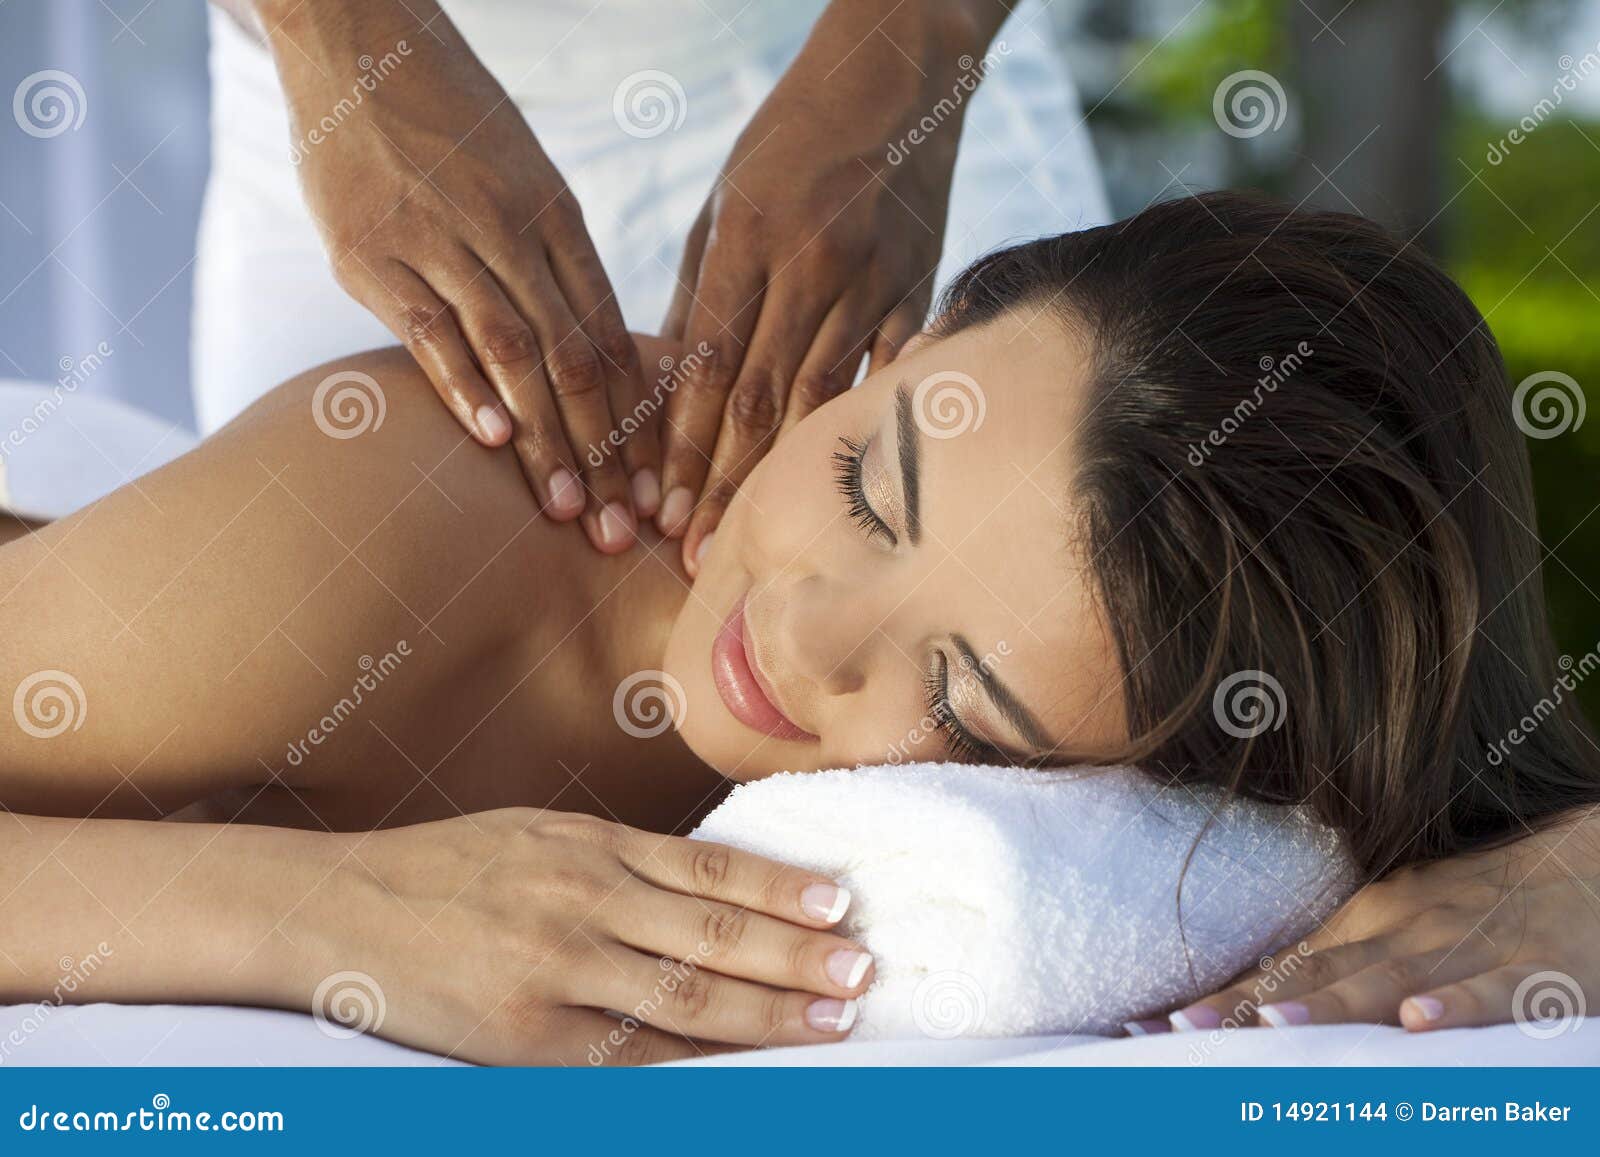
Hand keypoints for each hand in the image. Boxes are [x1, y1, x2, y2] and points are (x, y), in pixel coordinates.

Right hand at [264, 0, 655, 550]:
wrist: (357, 38)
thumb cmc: (448, 122)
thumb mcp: (522, 177)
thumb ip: (552, 262)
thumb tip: (590, 354)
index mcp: (557, 217)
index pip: (610, 335)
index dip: (638, 420)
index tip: (655, 488)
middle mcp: (510, 231)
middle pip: (574, 359)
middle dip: (604, 454)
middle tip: (624, 532)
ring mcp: (441, 239)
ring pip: (512, 353)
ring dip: (546, 441)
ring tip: (571, 512)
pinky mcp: (371, 252)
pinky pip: (430, 328)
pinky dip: (465, 386)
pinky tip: (494, 440)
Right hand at [288, 810, 873, 1064]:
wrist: (340, 909)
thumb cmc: (446, 868)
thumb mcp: (539, 834)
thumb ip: (622, 859)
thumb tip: (717, 883)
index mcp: (589, 845)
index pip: (712, 871)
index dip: (785, 890)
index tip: (842, 904)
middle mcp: (583, 902)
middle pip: (715, 934)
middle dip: (798, 956)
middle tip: (861, 970)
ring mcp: (556, 971)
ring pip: (686, 996)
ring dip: (768, 1012)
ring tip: (829, 1018)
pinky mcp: (526, 1036)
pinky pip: (627, 1054)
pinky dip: (691, 1063)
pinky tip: (739, 1068)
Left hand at [656, 1, 1005, 572]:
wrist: (897, 76)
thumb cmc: (793, 137)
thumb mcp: (727, 199)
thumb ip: (701, 291)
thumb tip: (670, 385)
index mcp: (750, 235)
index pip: (707, 363)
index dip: (680, 444)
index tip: (656, 506)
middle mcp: (813, 261)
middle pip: (759, 396)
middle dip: (719, 482)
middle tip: (691, 552)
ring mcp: (875, 278)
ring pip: (820, 398)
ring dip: (780, 475)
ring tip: (751, 536)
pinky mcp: (922, 286)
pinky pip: (888, 372)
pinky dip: (860, 429)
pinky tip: (840, 487)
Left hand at [1166, 812, 1599, 1033]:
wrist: (1597, 863)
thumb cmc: (1491, 902)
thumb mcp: (1408, 923)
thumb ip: (1339, 962)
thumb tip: (1253, 998)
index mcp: (1370, 920)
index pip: (1280, 965)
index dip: (1219, 997)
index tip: (1150, 1024)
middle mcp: (1405, 931)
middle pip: (1316, 974)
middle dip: (1247, 1006)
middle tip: (1179, 1031)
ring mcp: (1466, 949)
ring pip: (1391, 982)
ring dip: (1331, 1002)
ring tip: (1273, 1024)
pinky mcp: (1535, 972)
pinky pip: (1493, 993)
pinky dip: (1457, 1008)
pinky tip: (1420, 1025)